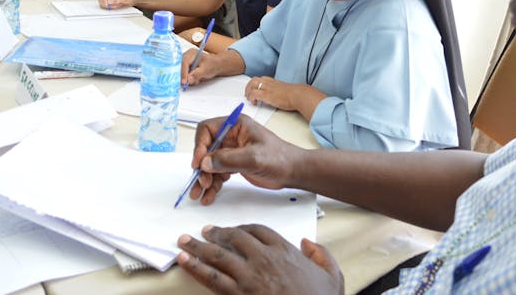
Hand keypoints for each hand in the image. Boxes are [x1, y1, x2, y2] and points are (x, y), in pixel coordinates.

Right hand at [95, 0, 136, 8]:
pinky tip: (118, 5)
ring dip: (111, 6)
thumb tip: (109, 1)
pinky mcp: (111, 3)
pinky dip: (113, 7)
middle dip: (106, 3)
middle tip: (113, 4)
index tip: (106, 2)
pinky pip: (108, 7)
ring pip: (104, 4)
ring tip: (118, 4)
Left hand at [177, 225, 343, 294]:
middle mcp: (263, 258)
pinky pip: (211, 278)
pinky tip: (184, 261)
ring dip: (198, 246)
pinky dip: (195, 267)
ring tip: (184, 241)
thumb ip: (321, 255)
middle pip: (234, 237)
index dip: (243, 228)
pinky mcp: (238, 294)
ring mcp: (249, 276)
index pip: (258, 230)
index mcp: (284, 250)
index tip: (234, 229)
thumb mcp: (332, 275)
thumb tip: (307, 244)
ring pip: (218, 255)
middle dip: (217, 233)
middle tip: (204, 231)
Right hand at [181, 49, 223, 86]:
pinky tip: (196, 79)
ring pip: (180, 71)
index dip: (183, 73)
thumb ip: (197, 74)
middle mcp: (187, 56)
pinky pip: (183, 74)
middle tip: (186, 84)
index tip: (185, 81)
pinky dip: (187, 78)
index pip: (184, 62)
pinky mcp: (186, 67)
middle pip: (180, 66)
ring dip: (186, 78)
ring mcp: (186, 62)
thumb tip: (189, 80)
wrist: (216, 66)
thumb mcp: (206, 70)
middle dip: (183, 76)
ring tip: (196, 80)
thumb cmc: (212, 65)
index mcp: (191, 53)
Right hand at [188, 114, 297, 204]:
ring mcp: (232, 150)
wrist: (293, 172)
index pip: (207, 130)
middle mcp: (232, 136)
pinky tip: (210, 195)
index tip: (198, 163)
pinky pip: (217, 173)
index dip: (199, 146)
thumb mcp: (253, 157)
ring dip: (204, 179)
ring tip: (201, 194)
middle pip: (206, 149)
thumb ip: (228, 159)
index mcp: (236, 125)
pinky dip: (213, 184)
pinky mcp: (234, 164)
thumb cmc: (279, 158)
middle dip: (201, 167)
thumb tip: (205, 162)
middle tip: (202, 183)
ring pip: (210, 163)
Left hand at [245, 78, 324, 117]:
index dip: (255, 84)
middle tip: (248, 95)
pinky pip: (254, 94)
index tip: (254, 90)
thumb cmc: (295, 95)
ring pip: (252, 85)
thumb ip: (280, 91)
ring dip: (248, 92)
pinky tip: (254, 103)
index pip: (260, 79)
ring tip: (250, 99)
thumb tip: (279, 96)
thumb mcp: (285, 90)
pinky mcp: (267, 95)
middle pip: (253, 80)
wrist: (299, 95)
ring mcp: (267, 88)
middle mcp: (269, 83)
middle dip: (248, 87)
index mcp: (274, 81)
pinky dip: (251, 98)